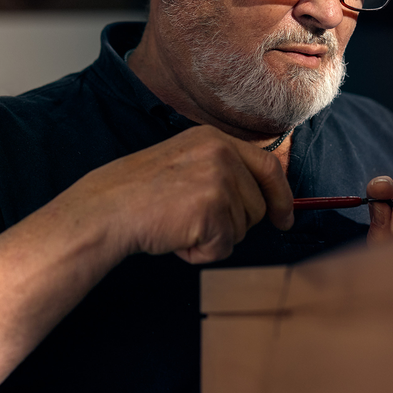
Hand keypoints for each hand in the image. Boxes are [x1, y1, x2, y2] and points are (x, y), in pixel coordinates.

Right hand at [55, 126, 294, 264]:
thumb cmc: (138, 194)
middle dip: (234, 225)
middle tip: (194, 223)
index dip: (281, 197)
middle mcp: (221, 153)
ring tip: (178, 225)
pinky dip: (200, 253)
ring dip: (212, 239)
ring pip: (242, 230)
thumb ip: (221, 173)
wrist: (107, 209)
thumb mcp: (185, 164)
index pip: (268, 167)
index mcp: (214, 139)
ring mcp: (218, 180)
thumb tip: (263, 202)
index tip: (284, 217)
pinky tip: (175, 237)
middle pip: (257, 206)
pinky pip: (223, 248)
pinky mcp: (212, 210)